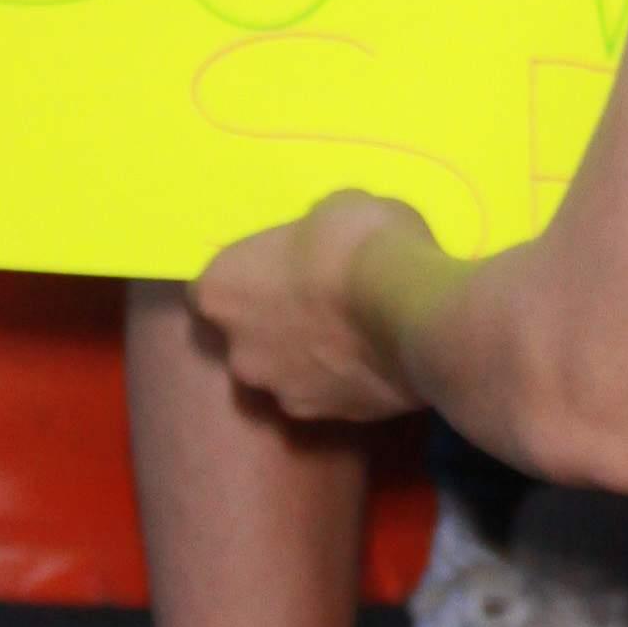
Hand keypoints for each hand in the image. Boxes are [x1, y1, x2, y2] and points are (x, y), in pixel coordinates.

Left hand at [192, 193, 432, 422]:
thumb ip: (308, 239)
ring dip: (309, 358)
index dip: (247, 280)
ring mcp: (279, 390)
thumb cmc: (360, 242)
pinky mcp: (325, 418)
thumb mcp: (332, 209)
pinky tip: (376, 361)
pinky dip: (345, 382)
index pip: (212, 289)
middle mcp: (237, 349)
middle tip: (320, 304)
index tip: (278, 271)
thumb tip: (317, 250)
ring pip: (286, 372)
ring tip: (356, 336)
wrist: (415, 311)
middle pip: (246, 338)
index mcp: (220, 289)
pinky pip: (327, 395)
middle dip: (275, 325)